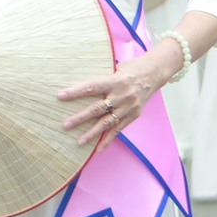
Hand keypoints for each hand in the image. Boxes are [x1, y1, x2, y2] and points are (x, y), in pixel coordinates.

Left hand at [56, 42, 180, 150]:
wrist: (156, 73)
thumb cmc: (132, 68)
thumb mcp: (115, 69)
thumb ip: (101, 80)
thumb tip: (78, 87)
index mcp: (115, 81)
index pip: (91, 87)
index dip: (75, 92)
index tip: (60, 96)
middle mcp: (122, 95)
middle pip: (98, 108)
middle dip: (80, 118)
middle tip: (65, 125)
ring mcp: (129, 107)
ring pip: (107, 122)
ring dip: (92, 133)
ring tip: (79, 141)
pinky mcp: (134, 115)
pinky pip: (119, 129)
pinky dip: (108, 139)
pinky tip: (98, 149)